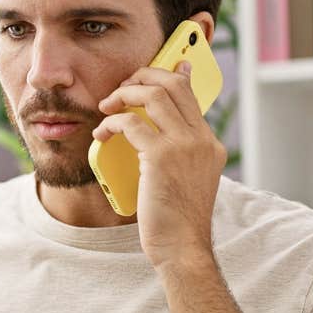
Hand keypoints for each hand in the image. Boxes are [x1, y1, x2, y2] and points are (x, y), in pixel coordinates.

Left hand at [93, 61, 226, 270]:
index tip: (163, 65)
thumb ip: (178, 155)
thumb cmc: (177, 221)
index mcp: (210, 145)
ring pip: (153, 95)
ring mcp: (184, 146)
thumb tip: (155, 137)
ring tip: (107, 107)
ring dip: (124, 94)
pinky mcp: (161, 157)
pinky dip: (111, 123)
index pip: (192, 96)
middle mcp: (201, 140)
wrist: (182, 247)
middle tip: (122, 88)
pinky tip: (102, 133)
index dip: (174, 75)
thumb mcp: (187, 181)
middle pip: (174, 85)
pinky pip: (130, 123)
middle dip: (143, 77)